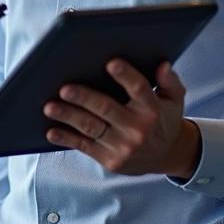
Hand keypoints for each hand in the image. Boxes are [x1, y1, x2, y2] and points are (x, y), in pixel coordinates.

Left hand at [43, 60, 201, 177]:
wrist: (168, 156)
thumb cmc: (164, 118)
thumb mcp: (174, 99)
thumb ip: (169, 80)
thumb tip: (161, 64)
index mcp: (152, 109)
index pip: (139, 89)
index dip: (126, 76)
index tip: (111, 63)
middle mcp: (138, 129)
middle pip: (107, 109)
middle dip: (84, 98)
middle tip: (64, 88)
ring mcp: (123, 147)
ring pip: (91, 128)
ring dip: (68, 117)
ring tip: (49, 106)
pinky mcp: (111, 161)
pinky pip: (85, 147)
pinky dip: (67, 139)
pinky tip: (51, 130)